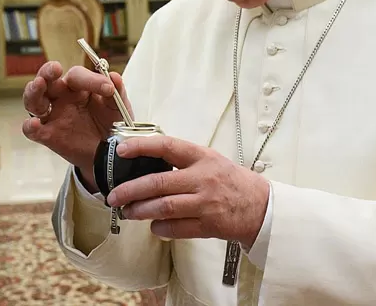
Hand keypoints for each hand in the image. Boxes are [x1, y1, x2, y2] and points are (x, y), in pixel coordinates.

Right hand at [22, 61, 133, 191]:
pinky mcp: (48, 135)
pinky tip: (34, 124)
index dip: (91, 79)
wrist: (109, 152)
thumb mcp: (118, 108)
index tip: (108, 89)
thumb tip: (114, 76)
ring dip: (33, 91)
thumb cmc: (110, 124)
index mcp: (78, 87)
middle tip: (55, 68)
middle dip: (47, 72)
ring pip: (34, 99)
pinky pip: (32, 130)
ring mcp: (53, 115)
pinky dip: (30, 126)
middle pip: (47, 79)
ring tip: (38, 84)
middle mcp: (62, 97)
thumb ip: (117, 92)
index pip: (77, 76)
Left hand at [105, 135, 269, 249]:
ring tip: (128, 212)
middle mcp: (203, 178)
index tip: (122, 150)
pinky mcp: (209, 225)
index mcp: (201, 157)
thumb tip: (145, 161)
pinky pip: (177, 229)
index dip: (142, 146)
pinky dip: (161, 229)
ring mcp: (206, 203)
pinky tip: (153, 227)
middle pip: (158, 183)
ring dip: (141, 211)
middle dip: (130, 190)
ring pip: (164, 207)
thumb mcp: (210, 160)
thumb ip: (182, 160)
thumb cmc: (231, 181)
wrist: (261, 206)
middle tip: (113, 196)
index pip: (166, 146)